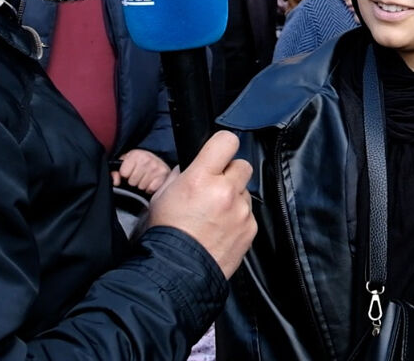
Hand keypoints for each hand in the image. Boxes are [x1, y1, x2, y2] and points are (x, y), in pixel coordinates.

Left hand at [112, 149, 170, 193]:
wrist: (158, 162)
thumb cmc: (139, 164)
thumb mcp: (126, 163)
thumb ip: (115, 172)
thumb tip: (115, 182)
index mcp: (135, 154)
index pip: (123, 173)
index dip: (125, 175)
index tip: (130, 172)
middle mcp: (146, 158)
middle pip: (132, 182)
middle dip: (134, 181)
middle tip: (139, 175)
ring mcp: (156, 167)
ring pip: (141, 186)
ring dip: (143, 185)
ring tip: (146, 178)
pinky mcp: (163, 175)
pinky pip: (151, 189)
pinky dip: (150, 188)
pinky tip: (152, 182)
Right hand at [147, 130, 255, 278]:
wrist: (177, 271)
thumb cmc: (166, 234)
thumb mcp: (163, 195)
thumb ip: (183, 174)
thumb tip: (195, 165)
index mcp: (201, 178)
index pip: (227, 141)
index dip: (223, 145)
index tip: (219, 152)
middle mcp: (225, 191)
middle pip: (242, 165)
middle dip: (230, 174)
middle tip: (215, 188)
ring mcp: (241, 211)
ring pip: (245, 192)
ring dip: (234, 198)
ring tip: (214, 216)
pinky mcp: (250, 229)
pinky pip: (249, 214)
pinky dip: (238, 219)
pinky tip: (221, 230)